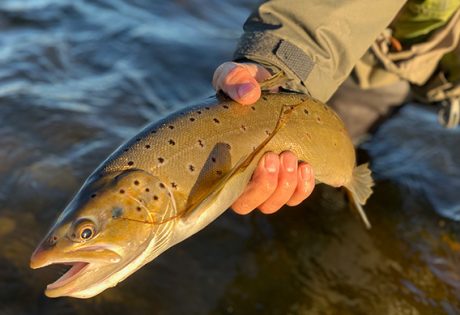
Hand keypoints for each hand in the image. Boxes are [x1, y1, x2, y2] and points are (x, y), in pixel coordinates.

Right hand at [212, 62, 315, 213]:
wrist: (269, 87)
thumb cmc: (244, 85)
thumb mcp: (235, 76)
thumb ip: (235, 80)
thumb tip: (248, 94)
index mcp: (221, 160)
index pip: (224, 192)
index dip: (242, 188)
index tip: (259, 159)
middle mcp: (239, 177)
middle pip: (249, 205)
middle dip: (267, 186)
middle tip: (277, 155)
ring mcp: (264, 180)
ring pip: (273, 204)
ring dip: (286, 186)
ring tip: (291, 156)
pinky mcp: (285, 178)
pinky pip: (295, 197)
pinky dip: (303, 187)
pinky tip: (307, 167)